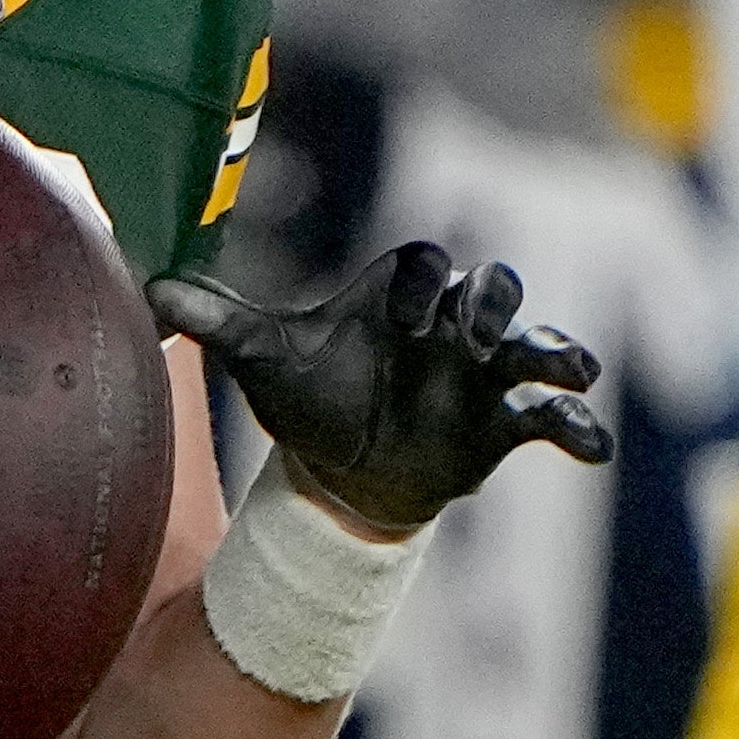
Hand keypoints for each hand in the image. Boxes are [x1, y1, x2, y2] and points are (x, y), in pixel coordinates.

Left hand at [148, 241, 608, 531]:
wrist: (340, 471)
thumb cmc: (310, 398)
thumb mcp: (263, 359)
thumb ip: (218, 321)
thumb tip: (149, 290)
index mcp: (399, 297)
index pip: (424, 267)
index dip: (423, 285)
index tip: (406, 318)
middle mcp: (449, 327)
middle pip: (494, 287)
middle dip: (492, 303)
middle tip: (470, 337)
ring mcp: (483, 377)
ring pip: (535, 344)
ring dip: (555, 351)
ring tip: (568, 370)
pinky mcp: (502, 428)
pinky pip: (550, 418)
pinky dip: (576, 426)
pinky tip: (589, 446)